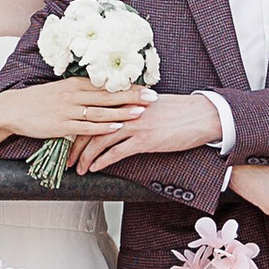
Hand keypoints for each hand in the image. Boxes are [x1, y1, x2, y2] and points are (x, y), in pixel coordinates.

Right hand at [0, 78, 149, 147]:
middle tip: (152, 97)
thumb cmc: (39, 100)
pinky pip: (86, 126)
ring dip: (122, 111)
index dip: (129, 86)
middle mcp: (74, 95)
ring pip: (100, 110)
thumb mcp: (61, 90)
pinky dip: (102, 126)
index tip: (147, 86)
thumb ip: (82, 91)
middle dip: (132, 96)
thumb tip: (103, 91)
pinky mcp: (62, 125)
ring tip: (140, 111)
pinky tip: (116, 126)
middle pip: (109, 95)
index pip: (107, 84)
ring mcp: (68, 110)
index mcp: (75, 84)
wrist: (14, 109)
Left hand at [73, 91, 225, 173]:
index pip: (94, 112)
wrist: (201, 114)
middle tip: (67, 159)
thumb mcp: (151, 105)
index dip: (79, 126)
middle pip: (91, 127)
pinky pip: (116, 152)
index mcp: (127, 100)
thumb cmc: (180, 111)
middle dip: (75, 145)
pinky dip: (102, 161)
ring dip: (85, 157)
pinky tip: (95, 168)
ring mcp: (135, 125)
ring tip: (78, 168)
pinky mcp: (145, 139)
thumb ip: (133, 108)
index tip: (70, 138)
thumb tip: (121, 117)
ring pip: (99, 141)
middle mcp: (126, 110)